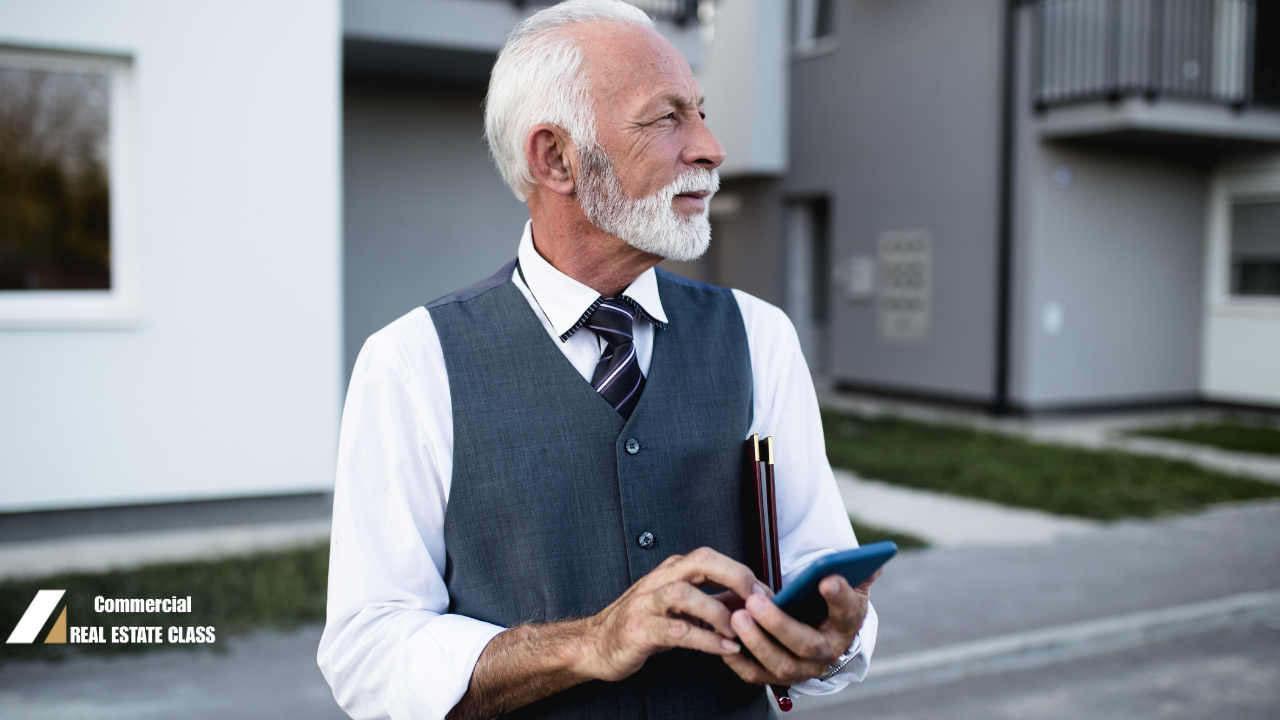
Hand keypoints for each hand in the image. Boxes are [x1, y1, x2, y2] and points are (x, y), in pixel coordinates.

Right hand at [577, 547, 759, 681]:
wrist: (595, 644)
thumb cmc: (641, 623)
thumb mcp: (680, 608)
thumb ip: (713, 601)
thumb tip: (749, 599)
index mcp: (672, 571)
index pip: (712, 558)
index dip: (742, 572)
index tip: (767, 593)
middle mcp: (660, 580)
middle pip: (700, 562)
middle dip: (735, 577)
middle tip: (759, 600)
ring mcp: (647, 604)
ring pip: (685, 593)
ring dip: (718, 611)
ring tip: (739, 630)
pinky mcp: (639, 630)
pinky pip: (676, 631)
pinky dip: (704, 639)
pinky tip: (724, 648)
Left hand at [722, 570, 877, 685]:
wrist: (818, 635)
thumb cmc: (827, 604)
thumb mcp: (847, 586)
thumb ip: (856, 571)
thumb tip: (873, 561)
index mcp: (847, 624)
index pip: (847, 611)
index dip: (839, 596)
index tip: (827, 578)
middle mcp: (827, 652)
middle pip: (807, 644)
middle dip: (780, 624)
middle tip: (756, 602)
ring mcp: (803, 669)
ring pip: (781, 664)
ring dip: (757, 642)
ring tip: (737, 617)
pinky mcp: (777, 678)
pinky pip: (756, 675)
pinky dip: (738, 661)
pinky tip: (725, 641)